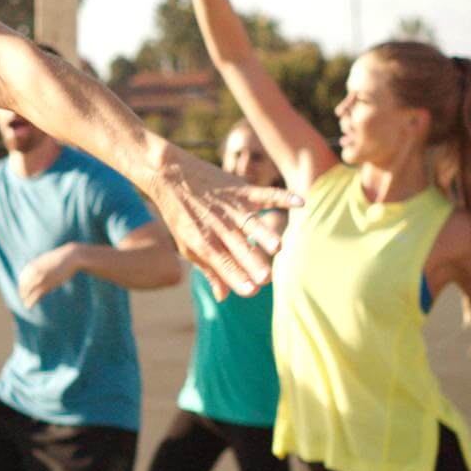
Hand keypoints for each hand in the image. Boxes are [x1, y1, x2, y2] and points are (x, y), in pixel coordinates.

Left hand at [17, 245, 79, 307]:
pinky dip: (31, 302)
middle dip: (23, 293)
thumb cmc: (60, 258)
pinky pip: (36, 295)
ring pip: (28, 291)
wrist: (70, 257)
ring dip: (26, 299)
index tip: (23, 291)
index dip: (22, 286)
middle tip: (25, 298)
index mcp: (33, 265)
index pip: (22, 278)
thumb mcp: (47, 260)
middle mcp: (34, 272)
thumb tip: (37, 269)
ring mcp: (40, 278)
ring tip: (26, 305)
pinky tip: (29, 306)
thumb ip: (39, 265)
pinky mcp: (47, 284)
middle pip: (24, 285)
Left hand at [151, 147, 299, 297]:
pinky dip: (282, 196)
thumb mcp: (187, 244)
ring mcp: (230, 206)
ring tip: (277, 247)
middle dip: (251, 262)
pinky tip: (301, 202)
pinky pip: (264, 194)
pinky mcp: (241, 189)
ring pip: (250, 222)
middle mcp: (217, 224)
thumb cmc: (180, 214)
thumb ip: (208, 269)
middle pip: (238, 247)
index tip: (250, 291)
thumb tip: (224, 297)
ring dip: (263, 234)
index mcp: (203, 241)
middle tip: (266, 277)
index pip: (221, 263)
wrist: (169, 173)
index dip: (235, 277)